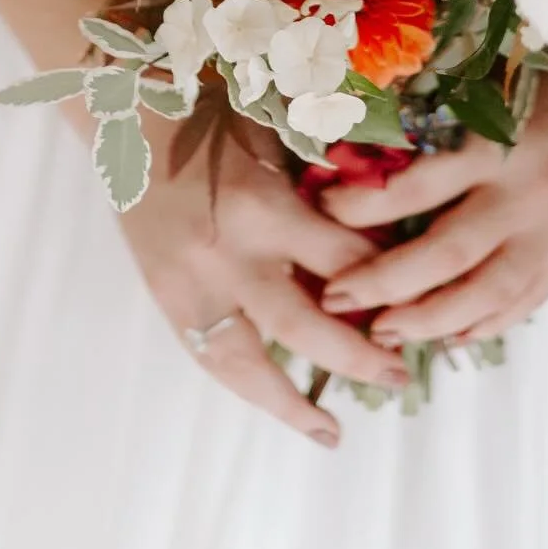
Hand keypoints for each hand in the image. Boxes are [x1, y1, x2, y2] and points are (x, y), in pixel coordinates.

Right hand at [115, 117, 410, 443]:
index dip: (386, 282)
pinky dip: (244, 387)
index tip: (417, 298)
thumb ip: (322, 190)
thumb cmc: (218, 116)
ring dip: (291, 403)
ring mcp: (192, 285)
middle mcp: (229, 254)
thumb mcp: (281, 140)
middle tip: (398, 375)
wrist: (131, 118)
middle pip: (304, 325)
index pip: (343, 260)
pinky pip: (210, 357)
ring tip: (331, 432)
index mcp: (265, 204)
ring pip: (247, 364)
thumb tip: (382, 239)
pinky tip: (275, 407)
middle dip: (357, 357)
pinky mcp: (166, 299)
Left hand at [318, 74, 547, 347]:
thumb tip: (362, 161)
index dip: (365, 204)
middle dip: (386, 283)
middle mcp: (524, 195)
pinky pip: (522, 305)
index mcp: (497, 144)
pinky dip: (481, 326)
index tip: (320, 210)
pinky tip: (444, 336)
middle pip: (448, 253)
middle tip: (336, 299)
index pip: (420, 185)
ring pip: (486, 294)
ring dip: (428, 321)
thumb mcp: (492, 96)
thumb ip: (440, 128)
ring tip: (382, 332)